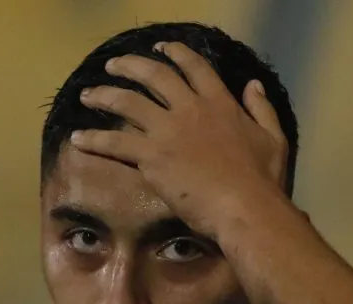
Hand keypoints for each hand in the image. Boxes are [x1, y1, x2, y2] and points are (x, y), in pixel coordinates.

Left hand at [71, 42, 288, 238]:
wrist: (243, 207)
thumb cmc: (262, 180)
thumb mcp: (274, 138)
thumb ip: (262, 108)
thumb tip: (253, 85)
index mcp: (220, 103)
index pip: (194, 68)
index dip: (176, 54)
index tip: (161, 48)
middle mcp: (190, 109)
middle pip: (154, 76)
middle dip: (130, 66)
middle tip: (114, 66)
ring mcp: (168, 131)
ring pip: (127, 103)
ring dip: (103, 96)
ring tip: (88, 95)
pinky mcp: (151, 156)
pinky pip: (114, 143)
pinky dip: (94, 140)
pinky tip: (78, 139)